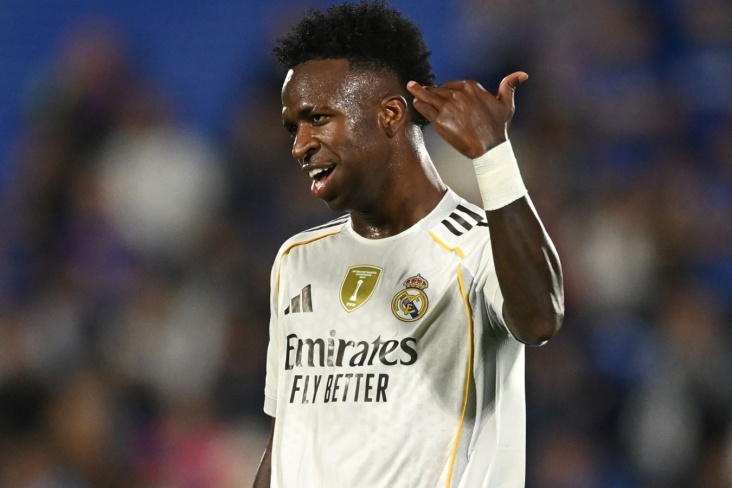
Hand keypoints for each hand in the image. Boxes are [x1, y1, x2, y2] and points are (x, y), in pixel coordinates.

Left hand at [406, 72, 527, 158]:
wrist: (489, 147)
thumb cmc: (498, 127)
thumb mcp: (506, 104)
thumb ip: (509, 86)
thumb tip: (522, 74)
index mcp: (471, 87)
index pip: (453, 84)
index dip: (446, 88)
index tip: (440, 90)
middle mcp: (458, 94)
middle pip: (440, 89)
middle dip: (431, 90)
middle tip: (422, 90)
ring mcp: (447, 106)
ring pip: (429, 95)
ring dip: (418, 91)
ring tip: (411, 87)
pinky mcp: (439, 120)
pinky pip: (425, 108)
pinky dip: (418, 103)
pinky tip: (414, 101)